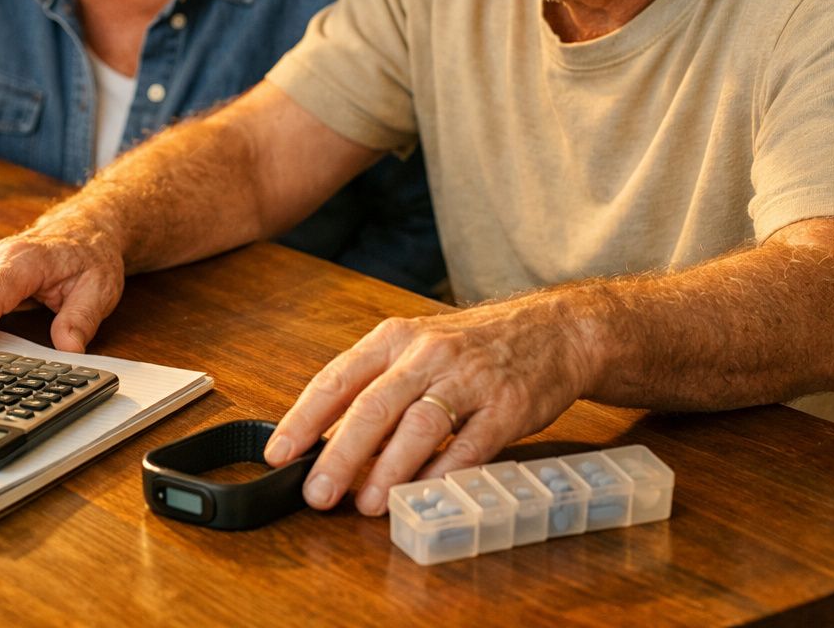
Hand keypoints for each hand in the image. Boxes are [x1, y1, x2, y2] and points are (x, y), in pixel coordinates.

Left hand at [261, 293, 596, 515]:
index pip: (338, 378)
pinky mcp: (507, 407)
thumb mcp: (417, 349)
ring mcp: (470, 380)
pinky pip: (470, 446)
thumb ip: (376, 387)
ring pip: (419, 425)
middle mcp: (428, 354)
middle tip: (317, 492)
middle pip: (374, 405)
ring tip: (366, 503)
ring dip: (388, 469)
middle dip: (340, 454)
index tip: (278, 453)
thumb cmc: (474, 346)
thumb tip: (326, 441)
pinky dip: (443, 473)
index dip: (304, 418)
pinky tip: (422, 494)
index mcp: (395, 339)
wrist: (554, 331)